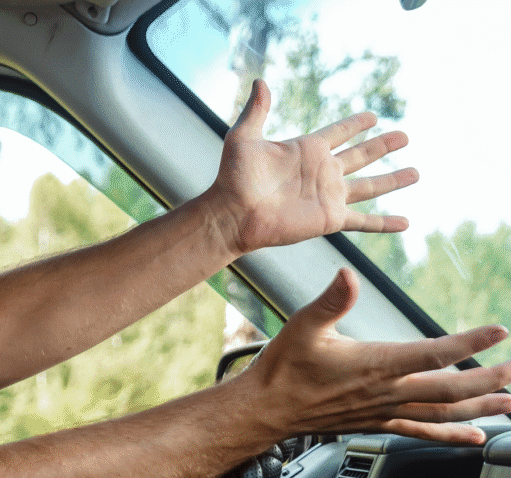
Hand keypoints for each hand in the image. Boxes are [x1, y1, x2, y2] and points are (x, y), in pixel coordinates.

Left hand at [211, 79, 419, 255]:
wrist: (234, 213)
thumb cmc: (234, 177)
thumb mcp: (244, 137)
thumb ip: (257, 110)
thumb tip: (260, 80)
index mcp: (307, 149)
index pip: (339, 132)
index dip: (355, 124)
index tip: (372, 117)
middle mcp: (322, 171)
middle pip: (361, 155)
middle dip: (382, 146)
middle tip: (405, 136)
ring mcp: (329, 195)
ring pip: (369, 186)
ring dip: (392, 180)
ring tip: (416, 172)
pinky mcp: (330, 218)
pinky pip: (364, 221)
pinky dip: (385, 223)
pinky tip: (405, 222)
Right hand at [239, 269, 510, 444]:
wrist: (265, 410)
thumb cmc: (283, 369)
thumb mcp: (303, 326)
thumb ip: (331, 300)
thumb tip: (348, 275)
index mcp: (374, 365)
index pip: (433, 355)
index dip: (469, 344)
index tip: (498, 331)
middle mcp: (385, 392)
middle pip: (449, 390)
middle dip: (488, 382)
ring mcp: (383, 411)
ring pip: (442, 413)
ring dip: (481, 409)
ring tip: (509, 405)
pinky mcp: (376, 422)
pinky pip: (421, 431)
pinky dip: (451, 434)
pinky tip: (473, 436)